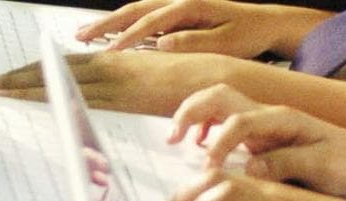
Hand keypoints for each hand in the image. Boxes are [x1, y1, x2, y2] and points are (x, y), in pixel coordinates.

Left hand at [0, 52, 240, 115]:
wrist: (215, 80)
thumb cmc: (188, 89)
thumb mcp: (150, 87)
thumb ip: (126, 96)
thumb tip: (104, 110)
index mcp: (113, 64)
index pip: (62, 68)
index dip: (32, 73)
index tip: (5, 79)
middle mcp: (108, 68)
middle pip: (52, 72)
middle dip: (16, 78)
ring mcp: (113, 82)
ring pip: (58, 81)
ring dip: (24, 86)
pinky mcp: (122, 96)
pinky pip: (79, 96)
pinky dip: (51, 97)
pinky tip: (30, 102)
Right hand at [75, 0, 288, 56]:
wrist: (265, 23)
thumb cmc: (248, 33)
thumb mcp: (226, 41)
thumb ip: (193, 42)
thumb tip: (162, 45)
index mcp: (190, 5)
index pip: (153, 20)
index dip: (130, 36)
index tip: (111, 51)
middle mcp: (180, 1)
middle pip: (135, 9)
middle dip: (106, 24)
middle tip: (80, 36)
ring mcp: (177, 7)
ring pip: (136, 12)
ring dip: (110, 23)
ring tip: (85, 35)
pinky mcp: (177, 17)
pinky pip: (145, 20)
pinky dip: (124, 26)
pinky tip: (109, 37)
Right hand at [170, 85, 345, 194]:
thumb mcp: (321, 167)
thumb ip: (285, 165)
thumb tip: (249, 169)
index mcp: (282, 120)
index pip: (238, 122)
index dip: (219, 144)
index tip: (209, 169)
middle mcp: (268, 115)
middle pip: (219, 96)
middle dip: (191, 112)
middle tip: (172, 138)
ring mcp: (263, 122)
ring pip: (219, 104)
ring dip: (194, 116)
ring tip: (176, 141)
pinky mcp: (261, 134)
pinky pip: (225, 121)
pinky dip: (206, 128)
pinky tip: (201, 147)